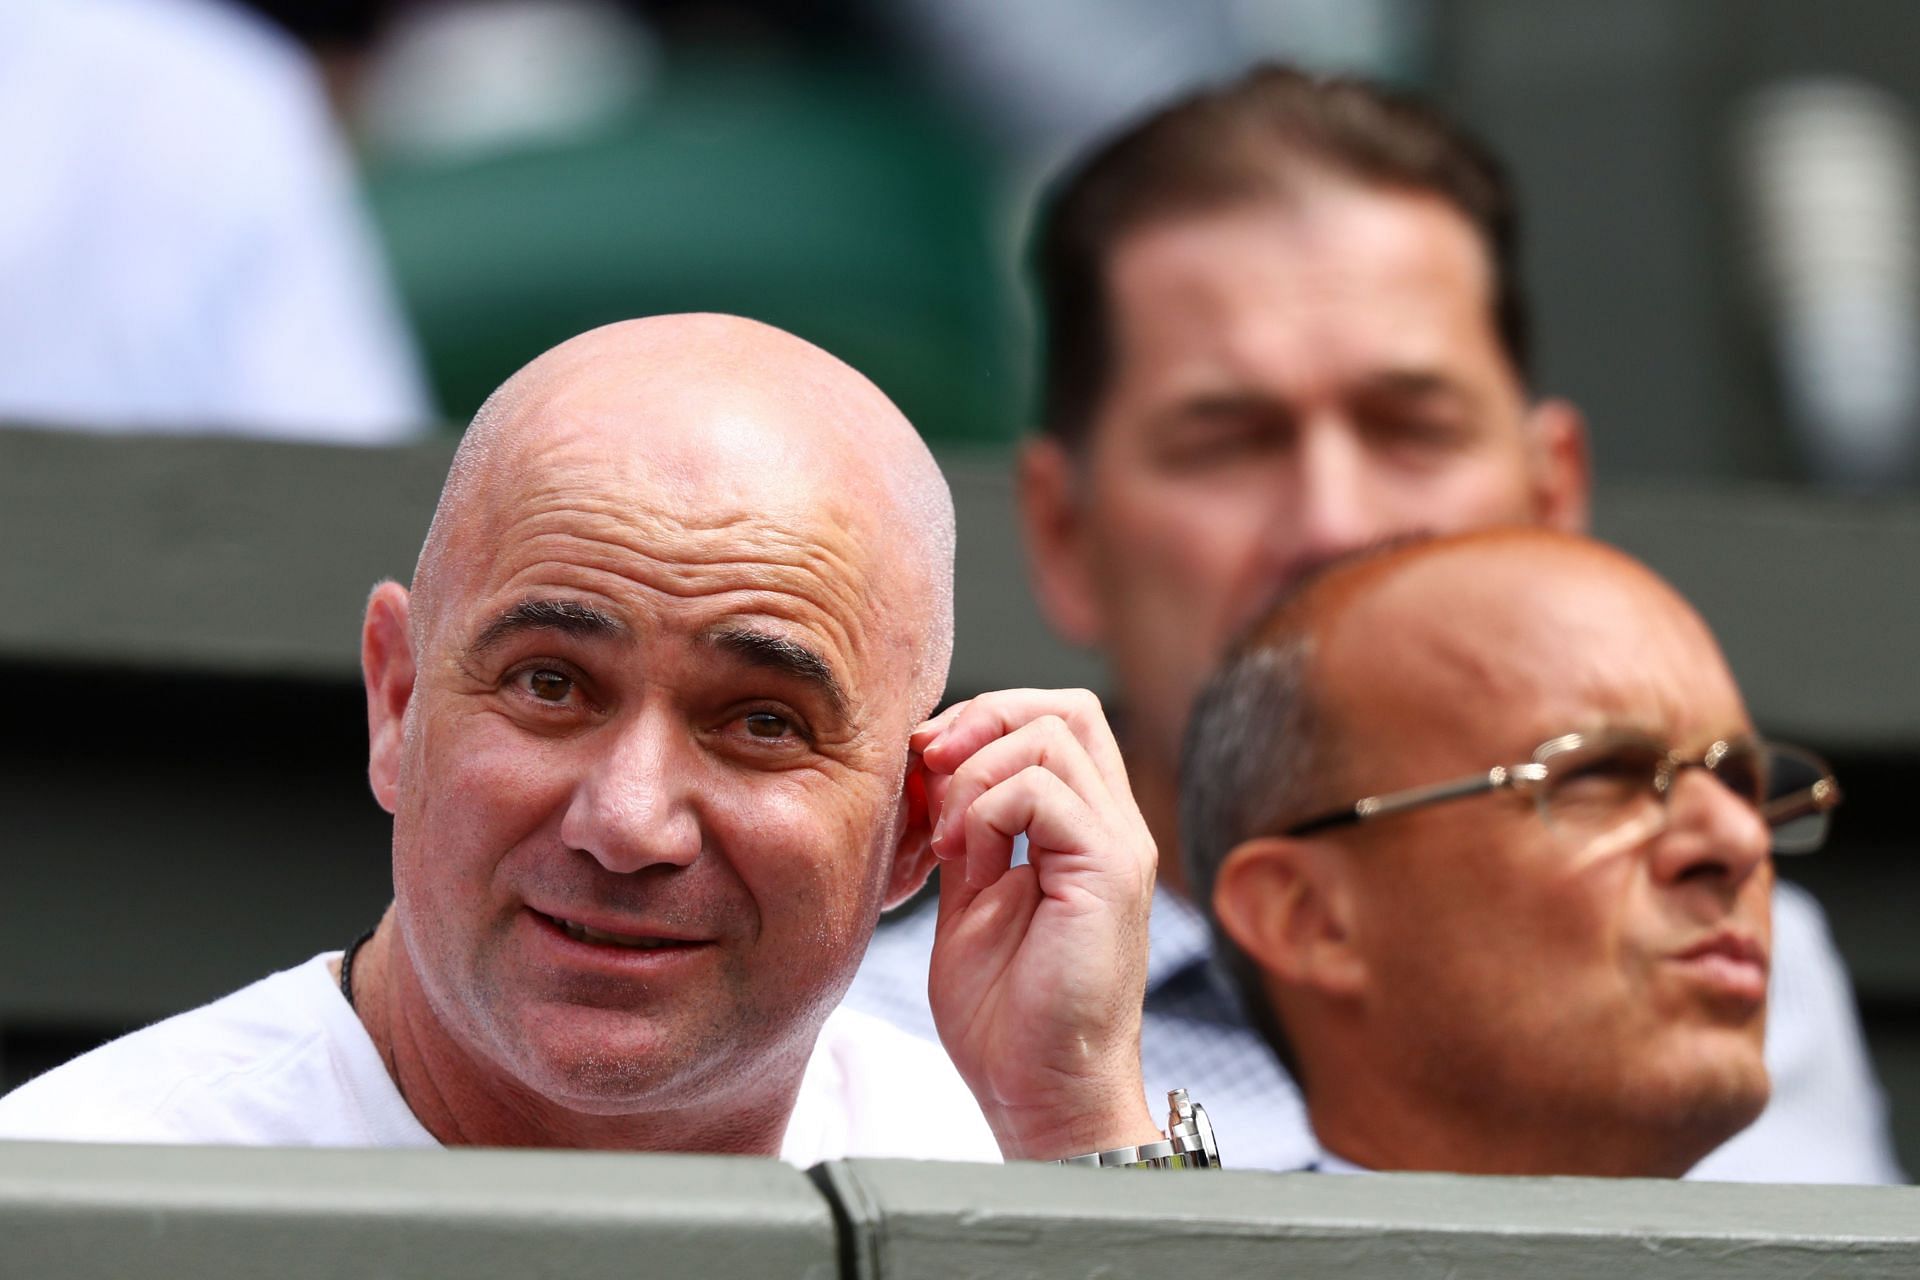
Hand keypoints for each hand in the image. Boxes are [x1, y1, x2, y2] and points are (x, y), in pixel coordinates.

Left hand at [915, 689, 1161, 1160]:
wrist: (1039, 1093)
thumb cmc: (1006, 1016)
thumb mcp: (969, 899)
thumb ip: (965, 830)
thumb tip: (931, 766)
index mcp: (1083, 828)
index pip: (1055, 718)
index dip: (986, 716)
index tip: (926, 761)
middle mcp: (1112, 827)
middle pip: (1065, 707)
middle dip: (982, 719)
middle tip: (931, 770)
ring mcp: (1118, 846)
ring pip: (1052, 735)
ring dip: (975, 774)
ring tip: (950, 840)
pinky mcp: (1110, 872)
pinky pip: (1044, 791)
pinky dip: (988, 809)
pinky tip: (968, 863)